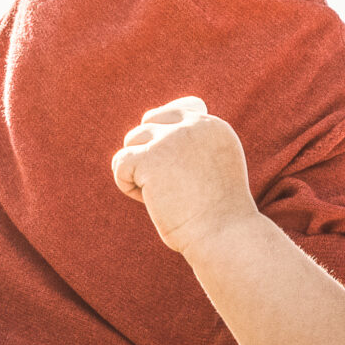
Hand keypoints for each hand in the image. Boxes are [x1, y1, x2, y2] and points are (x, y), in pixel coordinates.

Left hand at [112, 97, 256, 255]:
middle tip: (159, 183)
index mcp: (213, 126)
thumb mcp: (216, 168)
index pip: (177, 110)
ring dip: (137, 169)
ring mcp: (172, 138)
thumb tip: (156, 127)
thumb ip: (195, 146)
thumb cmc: (217, 213)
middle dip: (147, 151)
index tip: (168, 166)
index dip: (163, 136)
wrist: (223, 233)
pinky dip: (126, 184)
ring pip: (133, 140)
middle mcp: (195, 124)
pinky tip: (145, 200)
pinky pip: (121, 162)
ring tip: (156, 195)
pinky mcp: (151, 157)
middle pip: (150, 122)